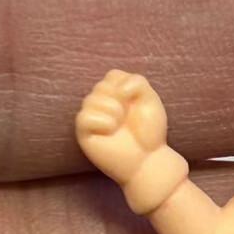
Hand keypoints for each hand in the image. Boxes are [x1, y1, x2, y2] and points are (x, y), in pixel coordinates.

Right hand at [76, 70, 168, 185]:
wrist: (148, 159)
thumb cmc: (149, 132)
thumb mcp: (150, 100)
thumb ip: (137, 82)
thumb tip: (117, 88)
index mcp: (115, 93)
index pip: (112, 75)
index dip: (127, 86)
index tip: (137, 102)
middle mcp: (100, 102)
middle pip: (101, 86)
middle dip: (120, 100)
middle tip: (128, 118)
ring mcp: (91, 117)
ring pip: (91, 100)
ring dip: (112, 111)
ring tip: (120, 125)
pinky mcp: (84, 132)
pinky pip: (84, 117)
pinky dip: (101, 121)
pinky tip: (111, 130)